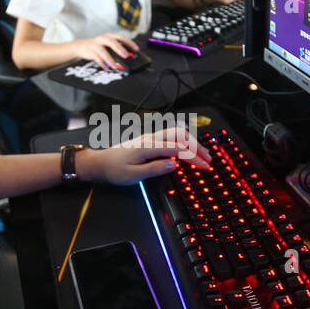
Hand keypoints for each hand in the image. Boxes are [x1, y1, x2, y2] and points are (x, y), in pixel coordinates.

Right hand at [72, 33, 137, 70]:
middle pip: (112, 42)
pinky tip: (107, 68)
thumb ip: (117, 48)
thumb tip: (130, 56)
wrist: (82, 46)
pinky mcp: (91, 52)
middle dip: (119, 48)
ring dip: (110, 59)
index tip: (136, 49)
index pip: (121, 37)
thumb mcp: (108, 45)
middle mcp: (103, 39)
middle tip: (126, 55)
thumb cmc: (99, 46)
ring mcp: (96, 45)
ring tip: (115, 66)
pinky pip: (97, 58)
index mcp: (109, 36)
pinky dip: (103, 64)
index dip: (129, 42)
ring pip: (103, 51)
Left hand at [81, 126, 212, 183]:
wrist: (100, 163)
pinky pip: (171, 136)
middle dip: (197, 146)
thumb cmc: (114, 170)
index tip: (205, 166)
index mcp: (148, 146)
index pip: (178, 149)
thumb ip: (154, 169)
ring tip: (203, 154)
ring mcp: (151, 137)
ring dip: (192, 142)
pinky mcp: (150, 140)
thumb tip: (174, 165)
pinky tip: (189, 149)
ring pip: (177, 133)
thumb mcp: (133, 175)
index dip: (194, 157)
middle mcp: (151, 138)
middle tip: (209, 159)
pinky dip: (184, 141)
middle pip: (181, 136)